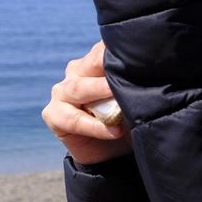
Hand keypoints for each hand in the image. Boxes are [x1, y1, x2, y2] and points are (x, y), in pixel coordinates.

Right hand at [42, 40, 132, 164]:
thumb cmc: (127, 117)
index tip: (141, 57)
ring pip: (78, 88)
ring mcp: (62, 92)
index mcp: (94, 61)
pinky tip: (114, 131)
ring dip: (99, 93)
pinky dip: (95, 126)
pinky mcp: (53, 114)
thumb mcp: (133, 98)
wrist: (113, 152)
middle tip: (129, 74)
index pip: (104, 50)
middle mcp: (76, 72)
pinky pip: (74, 119)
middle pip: (91, 64)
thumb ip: (134, 83)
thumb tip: (148, 74)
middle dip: (109, 68)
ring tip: (119, 101)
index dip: (121, 53)